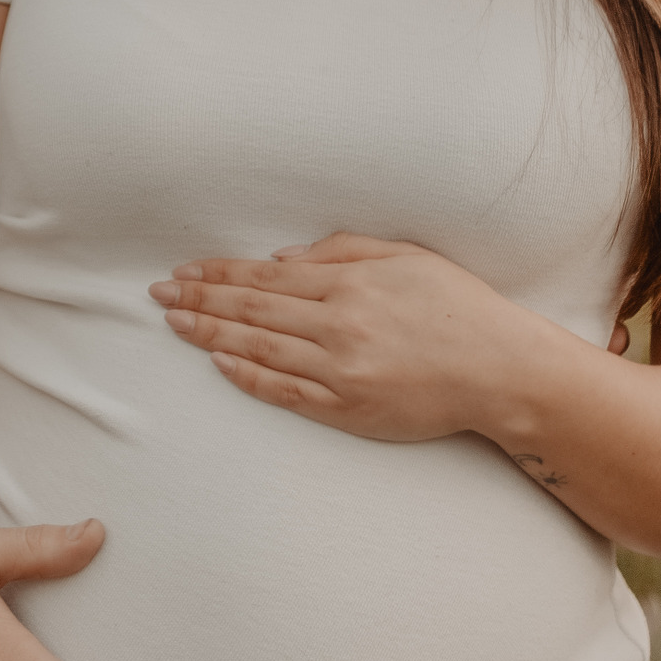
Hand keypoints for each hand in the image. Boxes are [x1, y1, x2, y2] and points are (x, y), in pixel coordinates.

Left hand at [149, 233, 563, 444]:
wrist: (502, 370)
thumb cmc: (458, 307)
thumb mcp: (405, 256)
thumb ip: (341, 251)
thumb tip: (279, 259)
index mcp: (350, 284)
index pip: (265, 278)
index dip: (218, 275)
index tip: (183, 272)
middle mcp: (338, 327)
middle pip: (251, 312)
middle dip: (200, 302)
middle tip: (158, 296)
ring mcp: (341, 373)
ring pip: (259, 351)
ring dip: (211, 337)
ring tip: (176, 325)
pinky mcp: (349, 410)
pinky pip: (285, 393)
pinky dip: (248, 378)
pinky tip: (219, 365)